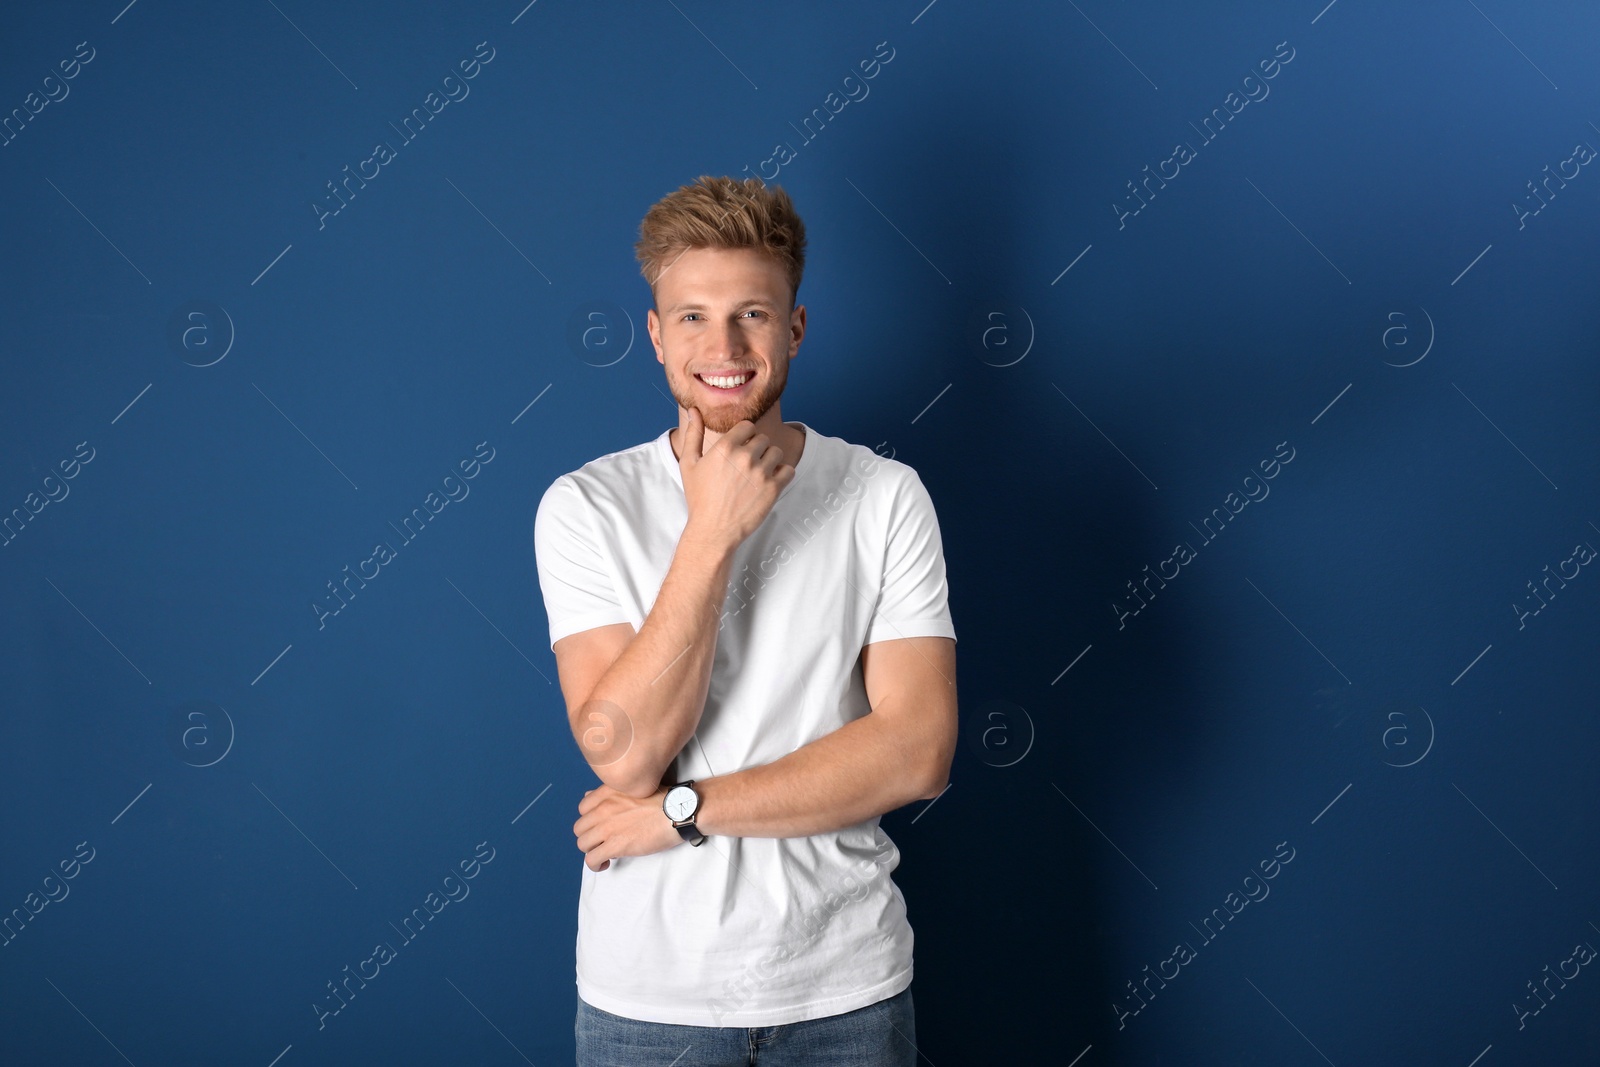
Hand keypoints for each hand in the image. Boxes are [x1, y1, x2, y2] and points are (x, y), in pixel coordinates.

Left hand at [574, 783, 682, 871]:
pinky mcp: (616, 845)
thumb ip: (613, 792)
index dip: (591, 819)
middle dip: (590, 836)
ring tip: (604, 854)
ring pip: (583, 844)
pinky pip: (591, 859)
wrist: (678, 811)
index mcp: (608, 792)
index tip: (601, 826)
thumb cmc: (663, 799)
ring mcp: (608, 827)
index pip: (583, 808)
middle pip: (580, 828)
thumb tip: (593, 797)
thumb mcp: (635, 787)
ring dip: (591, 851)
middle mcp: (603, 808)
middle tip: (603, 842)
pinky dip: (595, 864)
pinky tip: (605, 864)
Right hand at [678, 407, 794, 552]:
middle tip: (746, 468)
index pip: (748, 426)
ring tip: (758, 475)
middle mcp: (744, 456)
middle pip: (763, 439)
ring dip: (770, 461)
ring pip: (777, 452)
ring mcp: (761, 472)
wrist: (713, 531)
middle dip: (757, 450)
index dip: (745, 437)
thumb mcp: (689, 464)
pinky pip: (789, 470)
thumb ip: (693, 434)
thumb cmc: (699, 498)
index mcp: (725, 446)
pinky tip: (768, 483)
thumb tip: (692, 410)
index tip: (739, 451)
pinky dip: (782, 475)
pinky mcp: (773, 488)